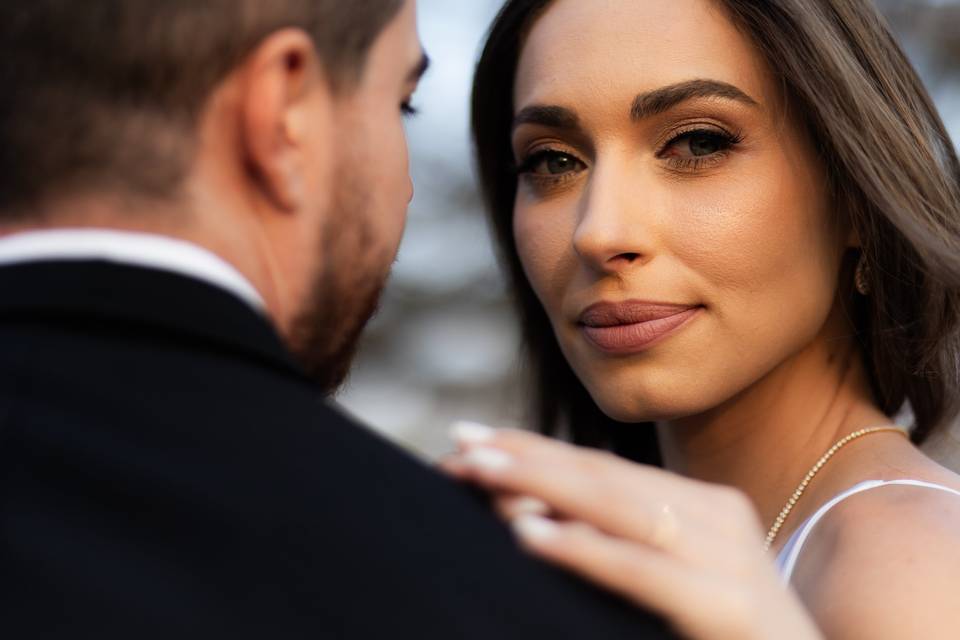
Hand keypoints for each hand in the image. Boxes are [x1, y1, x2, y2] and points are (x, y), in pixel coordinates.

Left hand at [441, 423, 822, 639]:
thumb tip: (525, 514)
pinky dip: (583, 549)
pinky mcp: (726, 608)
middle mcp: (716, 517)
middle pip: (603, 476)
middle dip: (526, 457)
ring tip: (478, 470)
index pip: (603, 467)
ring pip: (619, 507)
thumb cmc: (729, 638)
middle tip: (459, 444)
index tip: (473, 440)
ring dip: (540, 484)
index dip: (535, 449)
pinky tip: (529, 534)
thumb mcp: (677, 580)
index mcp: (702, 507)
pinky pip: (641, 570)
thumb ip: (623, 543)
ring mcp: (726, 559)